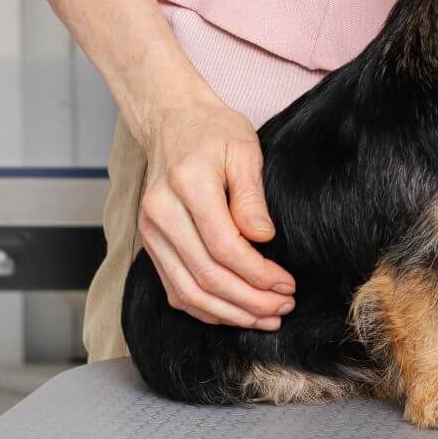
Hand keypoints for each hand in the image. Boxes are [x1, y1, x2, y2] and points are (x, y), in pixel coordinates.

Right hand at [136, 98, 296, 327]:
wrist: (172, 121)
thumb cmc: (214, 131)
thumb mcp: (244, 149)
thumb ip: (252, 196)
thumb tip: (263, 239)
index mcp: (187, 186)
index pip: (224, 247)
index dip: (258, 274)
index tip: (287, 284)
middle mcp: (161, 214)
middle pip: (206, 276)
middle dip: (249, 300)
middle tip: (283, 307)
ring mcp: (150, 233)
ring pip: (187, 292)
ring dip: (229, 313)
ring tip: (265, 317)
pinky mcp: (150, 245)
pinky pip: (175, 289)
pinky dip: (205, 309)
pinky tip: (234, 312)